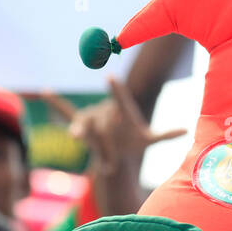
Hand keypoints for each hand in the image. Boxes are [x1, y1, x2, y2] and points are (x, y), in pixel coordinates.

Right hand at [44, 77, 185, 174]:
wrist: (117, 150)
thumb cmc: (134, 142)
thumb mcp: (148, 140)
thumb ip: (165, 135)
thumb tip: (187, 130)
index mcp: (123, 110)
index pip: (120, 100)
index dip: (116, 91)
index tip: (110, 77)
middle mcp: (106, 109)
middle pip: (102, 121)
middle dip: (107, 138)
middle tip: (114, 153)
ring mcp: (92, 115)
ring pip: (86, 126)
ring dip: (86, 136)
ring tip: (79, 138)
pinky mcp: (80, 122)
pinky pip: (66, 111)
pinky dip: (56, 103)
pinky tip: (44, 91)